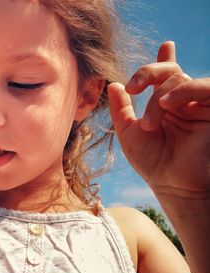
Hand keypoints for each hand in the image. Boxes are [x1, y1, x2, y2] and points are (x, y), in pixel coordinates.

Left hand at [108, 41, 209, 198]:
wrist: (174, 185)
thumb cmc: (153, 162)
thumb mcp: (129, 133)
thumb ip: (121, 109)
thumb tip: (114, 84)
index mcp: (164, 104)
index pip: (165, 76)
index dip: (165, 60)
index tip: (167, 46)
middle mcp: (183, 101)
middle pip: (168, 71)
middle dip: (148, 72)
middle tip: (133, 88)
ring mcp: (198, 104)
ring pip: (180, 79)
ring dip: (159, 97)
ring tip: (150, 123)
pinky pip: (203, 88)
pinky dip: (183, 91)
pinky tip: (167, 105)